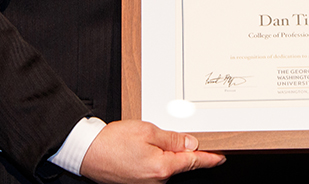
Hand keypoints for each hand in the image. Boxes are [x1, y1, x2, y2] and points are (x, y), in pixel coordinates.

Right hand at [79, 120, 224, 183]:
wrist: (87, 152)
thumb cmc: (112, 142)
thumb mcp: (147, 131)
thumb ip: (172, 138)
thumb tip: (190, 143)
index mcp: (162, 167)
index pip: (194, 162)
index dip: (210, 158)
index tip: (221, 156)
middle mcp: (157, 180)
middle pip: (180, 164)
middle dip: (184, 150)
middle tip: (180, 134)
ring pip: (166, 166)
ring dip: (166, 153)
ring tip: (148, 139)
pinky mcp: (138, 183)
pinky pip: (155, 169)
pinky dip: (156, 158)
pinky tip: (143, 148)